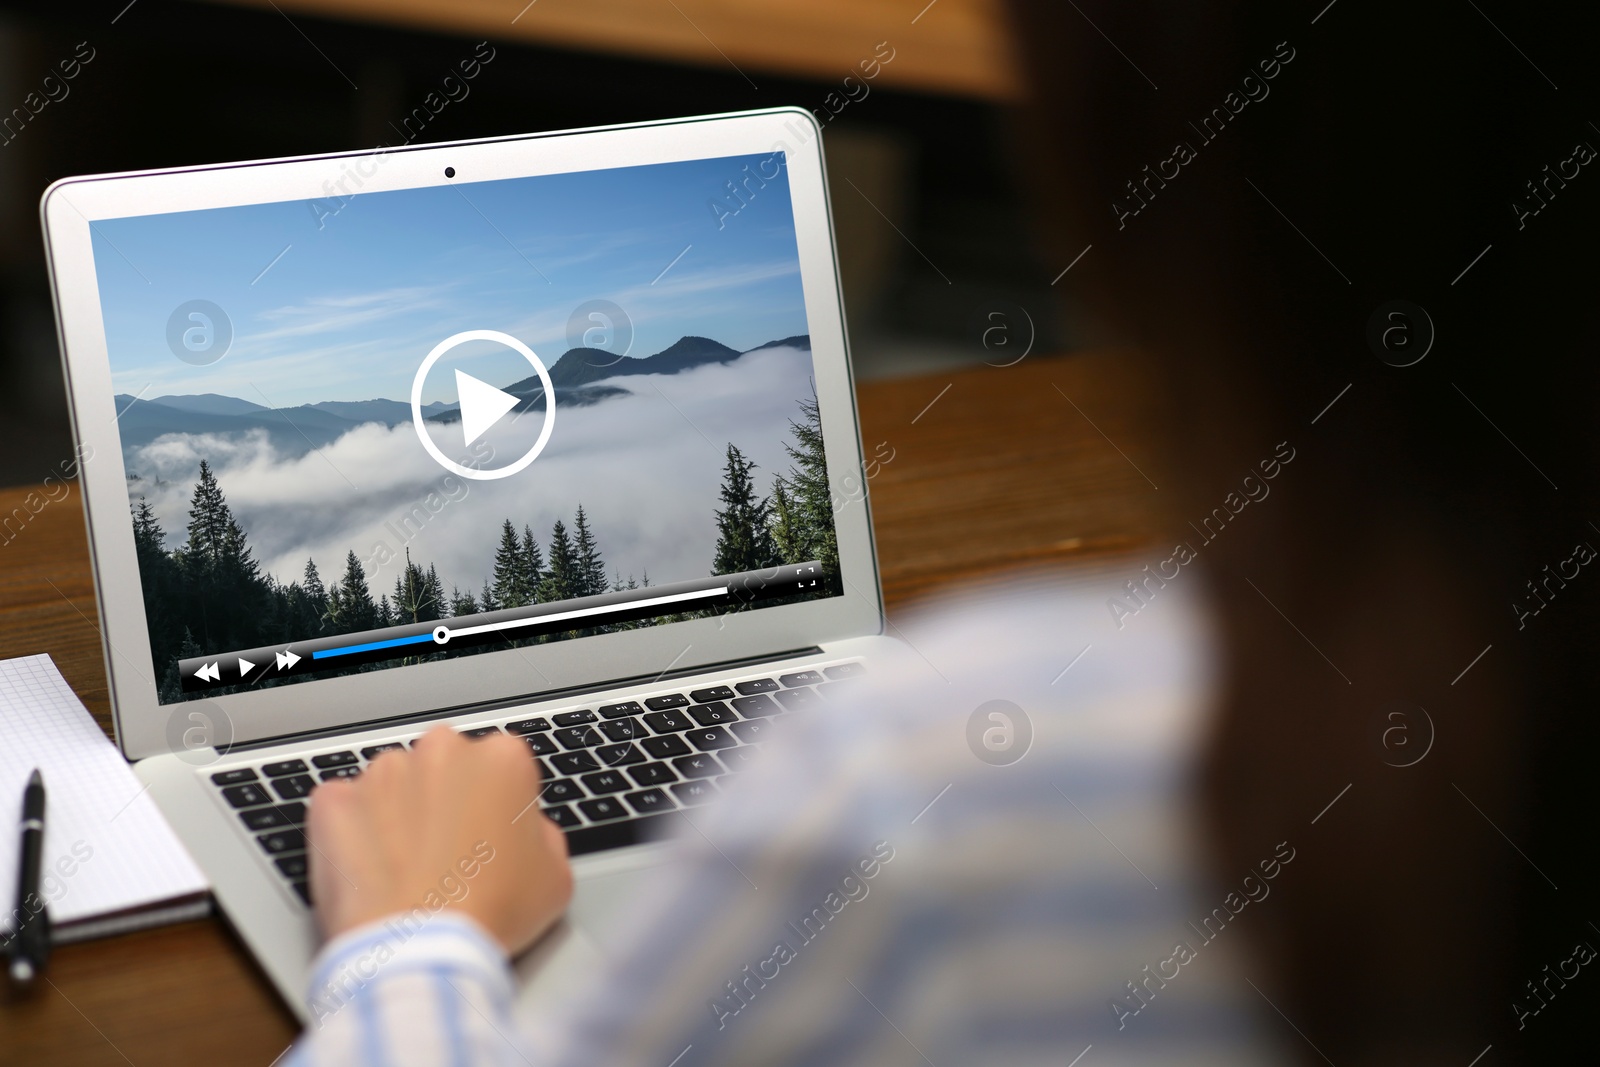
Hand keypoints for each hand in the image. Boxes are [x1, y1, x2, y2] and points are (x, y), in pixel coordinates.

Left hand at [306, 724, 572, 954]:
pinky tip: (370, 871)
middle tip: (450, 856)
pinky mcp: (334, 802)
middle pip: (446, 766)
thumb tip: (525, 832)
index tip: (492, 838)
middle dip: (447, 800)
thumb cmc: (489, 915)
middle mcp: (441, 751)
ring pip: (394, 784)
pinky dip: (351, 832)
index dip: (499, 807)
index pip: (503, 767)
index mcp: (501, 758)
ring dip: (399, 814)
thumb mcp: (556, 876)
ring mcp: (382, 774)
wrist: (419, 953)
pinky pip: (343, 807)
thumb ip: (541, 834)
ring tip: (406, 870)